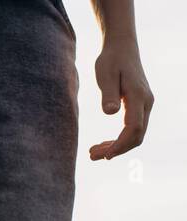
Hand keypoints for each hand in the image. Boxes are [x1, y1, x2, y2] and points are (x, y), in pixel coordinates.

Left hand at [89, 38, 153, 159]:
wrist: (121, 47)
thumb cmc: (111, 60)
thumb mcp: (105, 75)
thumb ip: (108, 94)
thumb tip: (110, 113)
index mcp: (138, 96)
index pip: (133, 128)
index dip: (120, 145)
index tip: (104, 156)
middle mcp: (146, 102)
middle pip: (137, 135)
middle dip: (116, 150)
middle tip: (91, 156)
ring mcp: (145, 104)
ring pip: (136, 134)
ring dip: (117, 146)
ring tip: (93, 152)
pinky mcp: (139, 105)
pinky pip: (133, 128)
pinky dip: (119, 139)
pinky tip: (103, 143)